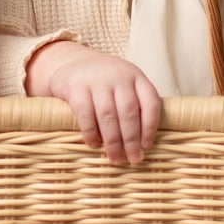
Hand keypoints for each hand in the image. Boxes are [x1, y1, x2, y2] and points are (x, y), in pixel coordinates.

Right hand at [25, 42, 161, 165]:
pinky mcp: (76, 86)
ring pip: (108, 115)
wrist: (73, 63)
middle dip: (131, 140)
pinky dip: (91, 132)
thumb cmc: (105, 83)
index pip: (150, 102)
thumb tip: (143, 144)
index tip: (147, 146)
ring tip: (115, 158)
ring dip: (112, 141)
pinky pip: (85, 113)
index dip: (151, 126)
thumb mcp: (125, 86)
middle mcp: (118, 75)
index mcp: (136, 76)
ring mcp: (97, 79)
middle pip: (128, 112)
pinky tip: (94, 144)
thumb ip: (135, 105)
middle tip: (133, 159)